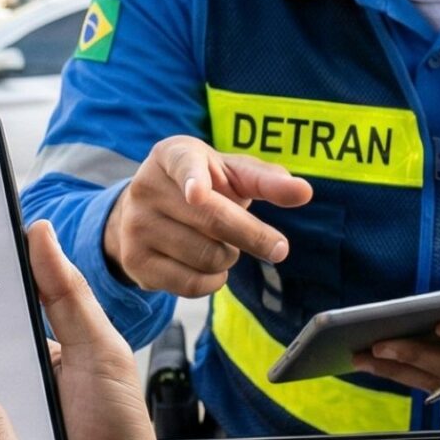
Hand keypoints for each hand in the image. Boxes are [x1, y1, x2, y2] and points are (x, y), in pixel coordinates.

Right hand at [101, 135, 313, 297]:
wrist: (147, 211)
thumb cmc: (204, 187)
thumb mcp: (231, 174)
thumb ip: (267, 180)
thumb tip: (304, 192)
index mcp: (172, 155)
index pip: (185, 165)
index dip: (194, 179)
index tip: (198, 193)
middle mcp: (146, 187)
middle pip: (213, 221)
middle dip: (253, 236)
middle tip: (279, 248)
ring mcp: (136, 226)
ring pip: (206, 256)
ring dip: (229, 257)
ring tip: (220, 244)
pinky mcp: (135, 261)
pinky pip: (191, 284)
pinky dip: (214, 280)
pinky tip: (209, 267)